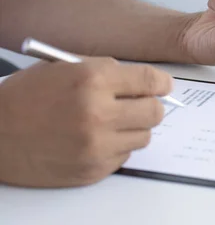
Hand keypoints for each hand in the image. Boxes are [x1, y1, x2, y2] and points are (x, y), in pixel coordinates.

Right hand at [0, 58, 171, 187]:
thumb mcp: (65, 67)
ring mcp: (96, 146)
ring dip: (133, 128)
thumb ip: (108, 70)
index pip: (151, 81)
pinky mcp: (92, 170)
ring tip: (110, 122)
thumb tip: (147, 82)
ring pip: (144, 136)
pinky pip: (125, 157)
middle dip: (150, 106)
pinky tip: (95, 139)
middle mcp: (98, 113)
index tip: (163, 86)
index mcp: (92, 80)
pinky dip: (117, 147)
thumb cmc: (27, 96)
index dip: (162, 83)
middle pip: (155, 112)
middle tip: (138, 104)